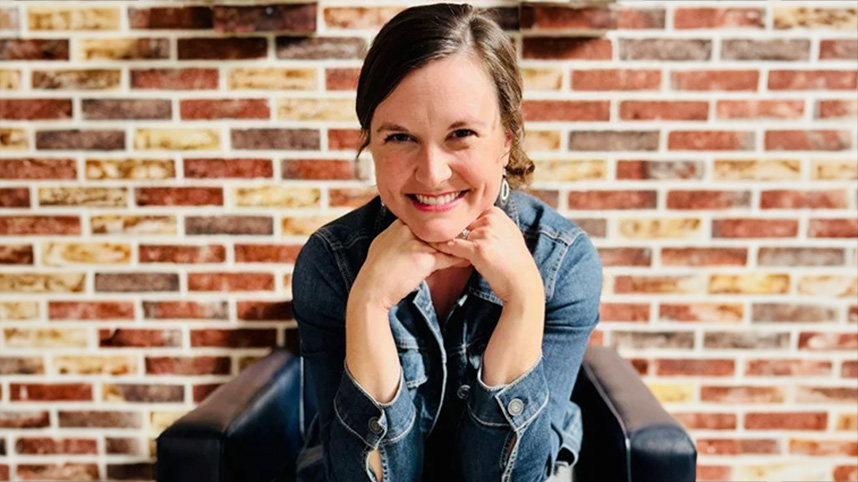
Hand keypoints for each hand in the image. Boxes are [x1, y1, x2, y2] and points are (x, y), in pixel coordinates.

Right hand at [352, 218, 470, 310]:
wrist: (371, 290)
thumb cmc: (375, 272)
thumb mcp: (381, 246)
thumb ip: (395, 236)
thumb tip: (402, 232)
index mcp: (397, 225)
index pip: (424, 222)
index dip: (436, 228)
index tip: (450, 230)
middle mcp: (407, 230)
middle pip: (436, 229)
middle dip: (451, 234)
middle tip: (467, 235)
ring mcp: (416, 243)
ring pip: (444, 242)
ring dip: (458, 246)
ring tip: (471, 248)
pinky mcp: (424, 258)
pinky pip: (447, 257)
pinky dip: (458, 260)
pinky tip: (466, 261)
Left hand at [429, 206, 542, 302]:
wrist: (521, 281)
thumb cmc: (515, 261)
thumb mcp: (509, 233)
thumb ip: (494, 223)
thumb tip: (475, 220)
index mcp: (497, 214)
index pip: (472, 214)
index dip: (469, 225)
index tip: (468, 233)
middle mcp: (491, 221)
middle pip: (465, 225)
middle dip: (467, 237)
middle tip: (480, 250)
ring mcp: (484, 234)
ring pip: (461, 237)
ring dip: (463, 247)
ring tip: (481, 258)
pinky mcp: (478, 249)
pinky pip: (454, 246)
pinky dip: (446, 249)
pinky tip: (443, 249)